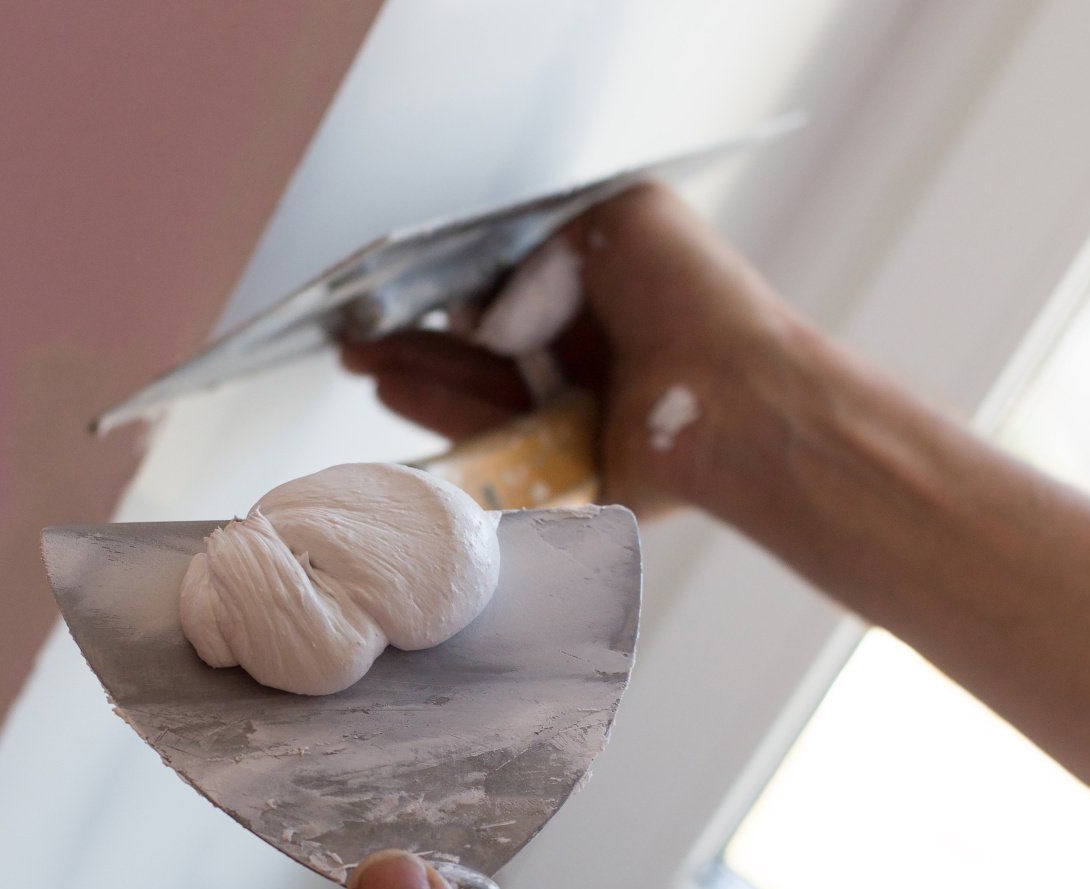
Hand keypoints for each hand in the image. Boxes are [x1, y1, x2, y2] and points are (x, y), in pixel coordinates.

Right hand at [341, 184, 814, 519]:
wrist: (733, 393)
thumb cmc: (697, 301)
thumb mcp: (621, 219)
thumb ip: (547, 234)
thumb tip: (482, 289)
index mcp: (601, 301)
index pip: (509, 294)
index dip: (449, 289)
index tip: (398, 285)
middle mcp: (584, 359)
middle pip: (481, 349)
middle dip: (416, 339)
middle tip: (356, 332)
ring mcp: (570, 415)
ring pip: (475, 391)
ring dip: (414, 373)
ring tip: (358, 358)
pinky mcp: (560, 466)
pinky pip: (489, 438)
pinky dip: (438, 413)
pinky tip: (391, 389)